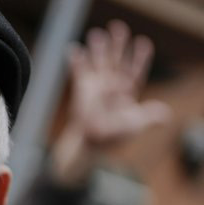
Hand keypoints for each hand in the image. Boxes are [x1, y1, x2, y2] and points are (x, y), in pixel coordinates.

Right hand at [52, 20, 170, 185]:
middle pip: (116, 60)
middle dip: (118, 44)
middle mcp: (112, 85)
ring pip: (99, 61)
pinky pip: (79, 70)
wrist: (91, 141)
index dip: (139, 58)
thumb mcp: (135, 125)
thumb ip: (149, 117)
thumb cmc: (113, 136)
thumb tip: (166, 114)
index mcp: (127, 92)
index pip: (135, 71)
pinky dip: (76, 60)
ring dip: (98, 48)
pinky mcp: (81, 88)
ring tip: (97, 34)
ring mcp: (96, 85)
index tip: (144, 44)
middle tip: (119, 28)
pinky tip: (73, 49)